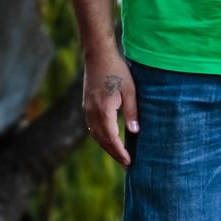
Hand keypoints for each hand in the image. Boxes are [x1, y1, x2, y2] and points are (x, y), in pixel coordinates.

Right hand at [82, 51, 137, 168]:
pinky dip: (101, 137)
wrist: (97, 55)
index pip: (111, 138)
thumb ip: (132, 112)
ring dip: (107, 147)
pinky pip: (92, 127)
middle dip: (115, 154)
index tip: (129, 162)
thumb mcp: (130, 91)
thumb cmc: (117, 71)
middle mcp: (91, 112)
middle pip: (102, 140)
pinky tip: (109, 141)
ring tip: (120, 156)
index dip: (120, 152)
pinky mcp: (86, 105)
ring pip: (96, 135)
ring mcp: (86, 109)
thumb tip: (135, 132)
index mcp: (103, 110)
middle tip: (127, 165)